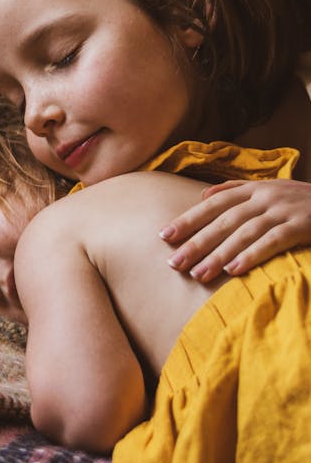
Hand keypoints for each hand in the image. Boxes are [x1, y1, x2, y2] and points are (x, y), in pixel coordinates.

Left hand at [160, 179, 310, 282]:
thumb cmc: (302, 200)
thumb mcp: (270, 188)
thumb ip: (236, 190)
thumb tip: (202, 194)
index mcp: (254, 188)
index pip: (213, 204)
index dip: (188, 219)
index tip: (165, 236)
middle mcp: (265, 196)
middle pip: (223, 221)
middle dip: (196, 242)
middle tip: (174, 263)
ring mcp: (283, 210)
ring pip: (243, 233)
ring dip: (218, 254)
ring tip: (198, 274)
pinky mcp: (301, 225)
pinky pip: (272, 241)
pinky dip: (251, 255)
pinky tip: (233, 270)